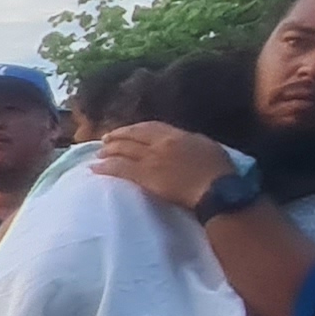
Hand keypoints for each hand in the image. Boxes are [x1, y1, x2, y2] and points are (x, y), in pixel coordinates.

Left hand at [88, 122, 239, 214]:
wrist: (217, 188)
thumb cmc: (219, 170)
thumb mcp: (206, 146)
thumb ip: (188, 141)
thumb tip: (179, 141)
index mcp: (176, 134)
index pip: (149, 127)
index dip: (133, 129)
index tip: (125, 131)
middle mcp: (160, 143)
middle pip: (132, 137)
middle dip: (116, 138)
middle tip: (105, 141)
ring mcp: (152, 159)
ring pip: (123, 151)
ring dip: (108, 152)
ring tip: (99, 154)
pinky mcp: (146, 177)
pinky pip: (121, 169)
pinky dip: (106, 168)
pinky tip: (95, 169)